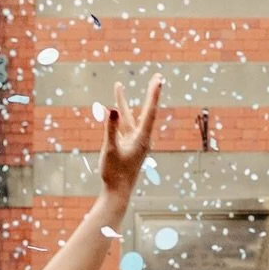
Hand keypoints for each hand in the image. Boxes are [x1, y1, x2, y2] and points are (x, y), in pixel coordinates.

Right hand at [99, 74, 163, 198]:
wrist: (117, 192)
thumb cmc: (114, 173)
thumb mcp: (109, 149)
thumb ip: (110, 128)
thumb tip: (113, 109)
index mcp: (141, 138)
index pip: (149, 111)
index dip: (153, 94)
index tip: (158, 79)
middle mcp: (141, 138)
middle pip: (145, 110)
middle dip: (149, 93)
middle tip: (157, 78)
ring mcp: (134, 141)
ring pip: (129, 117)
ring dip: (124, 102)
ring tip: (117, 86)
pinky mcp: (127, 146)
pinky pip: (124, 126)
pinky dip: (119, 116)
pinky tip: (115, 109)